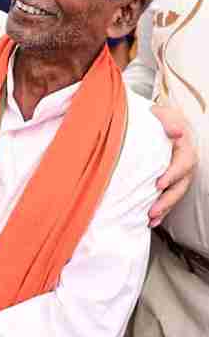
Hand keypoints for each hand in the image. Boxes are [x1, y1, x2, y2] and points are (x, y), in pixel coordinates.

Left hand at [149, 105, 197, 227]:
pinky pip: (169, 197)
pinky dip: (162, 210)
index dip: (172, 175)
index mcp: (185, 148)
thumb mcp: (162, 115)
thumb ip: (168, 121)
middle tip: (152, 210)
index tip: (159, 184)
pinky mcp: (172, 182)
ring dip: (164, 208)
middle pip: (180, 185)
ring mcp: (180, 175)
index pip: (182, 164)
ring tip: (150, 219)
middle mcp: (185, 164)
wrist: (161, 123)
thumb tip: (177, 132)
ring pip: (175, 195)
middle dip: (167, 200)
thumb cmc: (159, 119)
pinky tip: (151, 221)